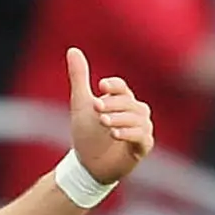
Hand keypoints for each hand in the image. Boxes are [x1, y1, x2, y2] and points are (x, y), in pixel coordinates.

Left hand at [66, 48, 155, 184]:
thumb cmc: (86, 134)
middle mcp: (136, 113)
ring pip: (137, 119)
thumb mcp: (81, 103)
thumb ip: (80, 78)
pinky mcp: (142, 148)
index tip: (100, 86)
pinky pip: (142, 137)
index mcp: (123, 101)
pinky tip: (114, 134)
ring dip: (119, 119)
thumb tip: (72, 49)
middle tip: (96, 107)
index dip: (113, 86)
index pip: (122, 88)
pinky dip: (129, 134)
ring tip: (103, 121)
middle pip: (129, 102)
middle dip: (113, 104)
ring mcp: (142, 130)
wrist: (87, 165)